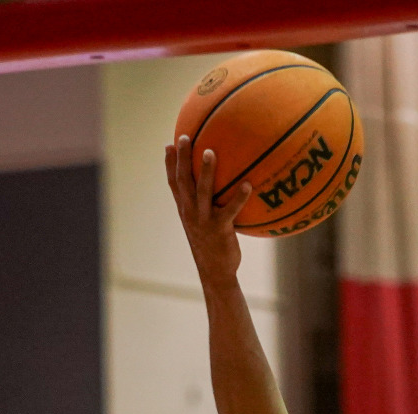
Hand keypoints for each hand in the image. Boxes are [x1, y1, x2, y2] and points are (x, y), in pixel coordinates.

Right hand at [165, 135, 252, 285]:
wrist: (216, 272)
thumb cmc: (214, 246)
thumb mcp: (205, 224)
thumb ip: (208, 205)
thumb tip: (222, 186)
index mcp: (185, 210)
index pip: (173, 183)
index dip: (169, 164)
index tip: (169, 143)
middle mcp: (190, 213)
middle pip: (183, 181)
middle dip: (182, 158)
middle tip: (185, 137)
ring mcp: (203, 220)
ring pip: (201, 191)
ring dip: (205, 171)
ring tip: (210, 152)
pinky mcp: (220, 229)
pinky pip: (230, 210)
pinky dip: (239, 197)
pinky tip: (248, 184)